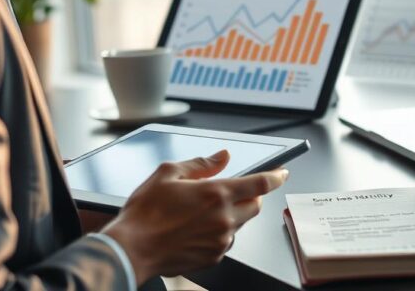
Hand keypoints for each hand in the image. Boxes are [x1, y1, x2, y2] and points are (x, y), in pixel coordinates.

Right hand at [102, 150, 288, 283]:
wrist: (132, 249)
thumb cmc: (145, 212)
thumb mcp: (168, 173)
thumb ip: (201, 163)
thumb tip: (222, 156)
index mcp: (216, 194)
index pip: (259, 184)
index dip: (275, 177)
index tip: (282, 173)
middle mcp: (224, 219)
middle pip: (254, 205)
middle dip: (250, 195)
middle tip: (232, 190)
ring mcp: (220, 241)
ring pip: (239, 224)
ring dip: (231, 214)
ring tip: (201, 212)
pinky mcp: (213, 258)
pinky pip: (225, 241)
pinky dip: (218, 232)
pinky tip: (195, 229)